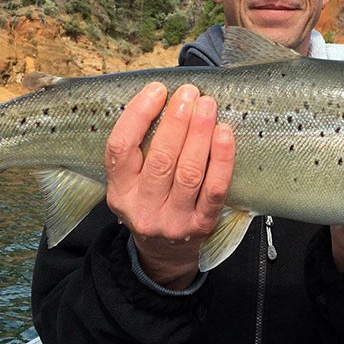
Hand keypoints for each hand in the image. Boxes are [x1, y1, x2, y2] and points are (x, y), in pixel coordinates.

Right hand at [105, 82, 234, 289]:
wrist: (165, 253)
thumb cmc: (151, 202)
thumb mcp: (131, 182)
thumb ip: (140, 147)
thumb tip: (164, 97)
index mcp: (119, 191)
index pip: (121, 149)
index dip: (138, 115)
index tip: (157, 90)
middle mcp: (142, 208)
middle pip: (160, 159)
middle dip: (177, 120)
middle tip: (190, 93)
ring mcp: (173, 220)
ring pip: (189, 172)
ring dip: (200, 134)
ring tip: (207, 106)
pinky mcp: (201, 226)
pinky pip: (215, 189)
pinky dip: (221, 159)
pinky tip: (224, 134)